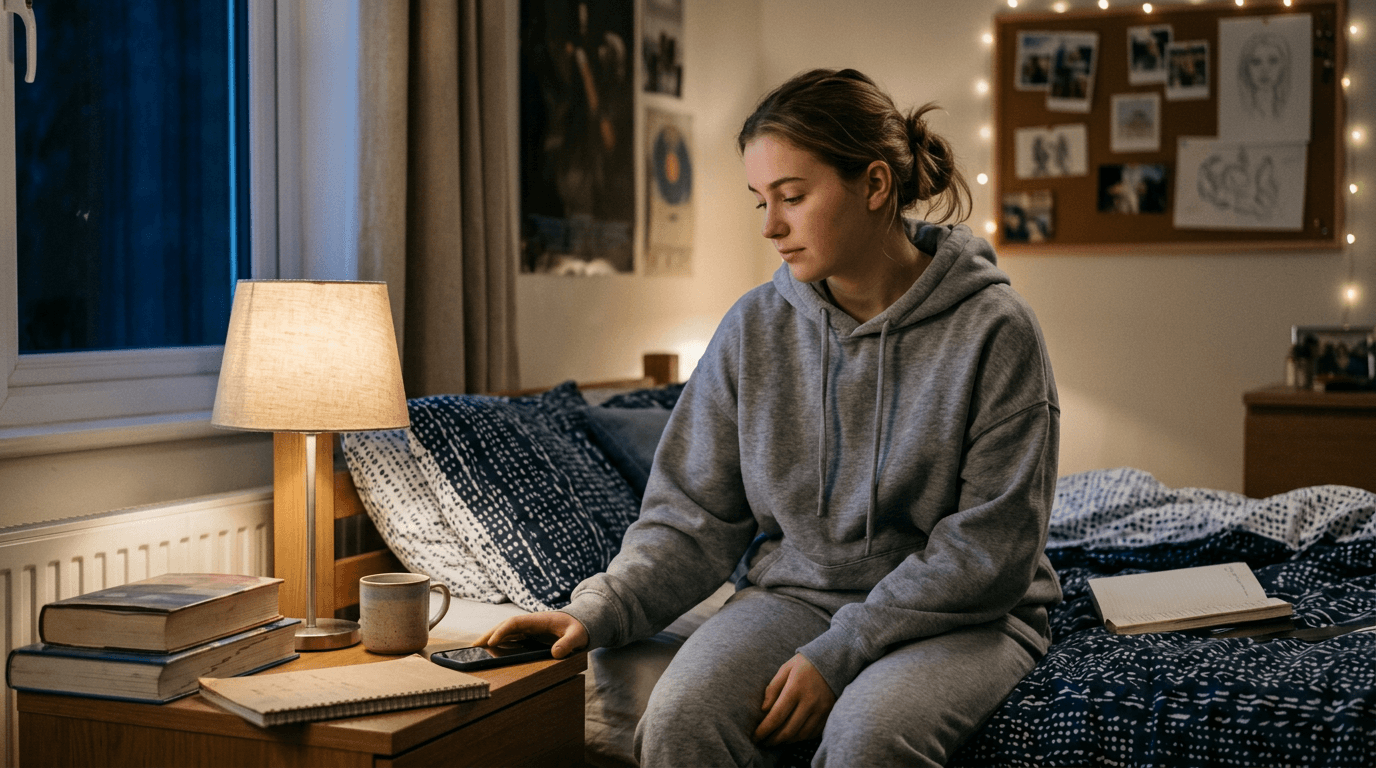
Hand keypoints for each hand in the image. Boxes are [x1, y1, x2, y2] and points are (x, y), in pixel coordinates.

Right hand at [474, 611, 588, 658]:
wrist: (581, 622)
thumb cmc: (579, 627)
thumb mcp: (578, 635)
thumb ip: (568, 643)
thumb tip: (556, 653)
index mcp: (538, 619)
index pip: (515, 623)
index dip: (502, 632)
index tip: (491, 642)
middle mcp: (530, 623)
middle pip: (505, 626)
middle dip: (489, 634)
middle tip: (474, 646)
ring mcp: (528, 628)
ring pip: (505, 631)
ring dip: (491, 637)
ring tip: (476, 648)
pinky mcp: (529, 634)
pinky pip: (511, 637)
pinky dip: (499, 642)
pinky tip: (491, 649)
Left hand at [753, 653, 835, 745]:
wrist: (834, 661)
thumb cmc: (805, 664)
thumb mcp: (786, 668)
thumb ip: (773, 688)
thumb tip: (763, 710)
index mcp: (795, 688)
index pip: (776, 716)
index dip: (764, 730)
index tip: (755, 737)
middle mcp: (809, 701)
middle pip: (788, 730)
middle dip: (773, 740)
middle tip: (763, 742)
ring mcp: (821, 709)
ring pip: (801, 735)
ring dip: (786, 741)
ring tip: (776, 741)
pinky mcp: (829, 714)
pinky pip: (813, 733)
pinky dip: (800, 738)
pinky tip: (792, 736)